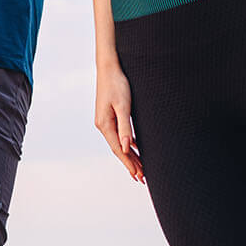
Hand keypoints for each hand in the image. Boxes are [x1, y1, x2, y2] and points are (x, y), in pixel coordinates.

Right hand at [95, 63, 143, 182]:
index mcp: (104, 125)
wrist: (109, 67)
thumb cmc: (117, 84)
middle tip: (142, 178)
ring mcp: (105, 121)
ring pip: (120, 143)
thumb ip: (125, 127)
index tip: (138, 175)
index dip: (129, 163)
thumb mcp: (123, 105)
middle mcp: (103, 125)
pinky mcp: (109, 115)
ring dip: (130, 155)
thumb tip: (127, 148)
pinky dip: (128, 144)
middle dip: (130, 164)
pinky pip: (120, 135)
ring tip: (140, 168)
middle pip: (119, 149)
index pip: (119, 149)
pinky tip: (135, 149)